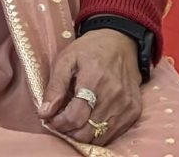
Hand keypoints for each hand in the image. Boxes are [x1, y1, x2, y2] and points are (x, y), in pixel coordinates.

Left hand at [38, 29, 142, 146]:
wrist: (120, 42)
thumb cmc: (90, 49)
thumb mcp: (66, 59)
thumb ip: (55, 87)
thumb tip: (44, 112)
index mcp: (94, 80)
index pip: (75, 117)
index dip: (58, 123)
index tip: (50, 118)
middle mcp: (114, 95)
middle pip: (86, 132)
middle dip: (68, 131)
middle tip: (61, 119)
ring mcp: (126, 105)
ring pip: (98, 137)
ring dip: (82, 133)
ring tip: (75, 119)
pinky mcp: (134, 111)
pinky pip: (112, 134)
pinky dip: (98, 132)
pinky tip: (90, 118)